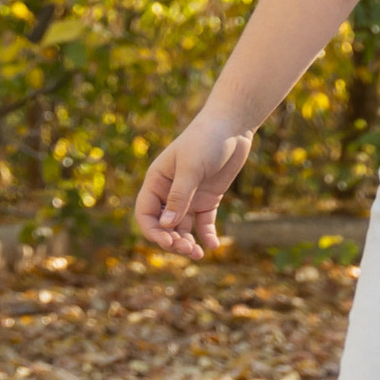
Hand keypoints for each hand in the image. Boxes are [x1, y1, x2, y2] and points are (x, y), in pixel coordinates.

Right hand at [134, 111, 256, 258]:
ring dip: (188, 241)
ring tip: (199, 253)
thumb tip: (166, 226)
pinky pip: (204, 222)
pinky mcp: (208, 198)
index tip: (168, 243)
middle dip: (173, 240)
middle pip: (164, 225)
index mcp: (156, 182)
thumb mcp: (192, 167)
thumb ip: (180, 196)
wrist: (232, 126)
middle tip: (188, 250)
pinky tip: (214, 245)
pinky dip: (207, 234)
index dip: (153, 232)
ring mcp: (189, 196)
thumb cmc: (206, 140)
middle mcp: (169, 192)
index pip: (146, 214)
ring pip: (183, 227)